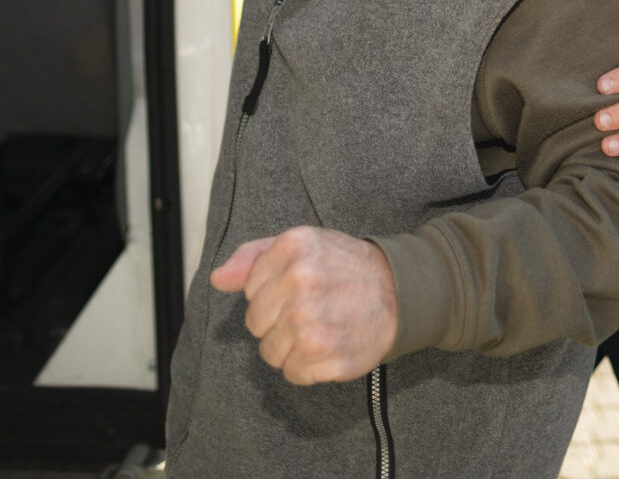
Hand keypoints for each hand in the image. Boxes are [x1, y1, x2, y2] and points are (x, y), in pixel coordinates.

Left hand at [208, 226, 397, 384]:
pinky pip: (293, 374)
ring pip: (270, 353)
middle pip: (256, 324)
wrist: (400, 292)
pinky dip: (309, 367)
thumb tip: (218, 279)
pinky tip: (329, 346)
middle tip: (310, 310)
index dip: (272, 293)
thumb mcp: (302, 245)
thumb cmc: (347, 268)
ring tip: (320, 327)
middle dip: (278, 322)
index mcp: (292, 248)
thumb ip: (254, 257)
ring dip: (292, 347)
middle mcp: (300, 282)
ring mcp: (313, 322)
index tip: (299, 289)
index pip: (250, 290)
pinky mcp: (327, 356)